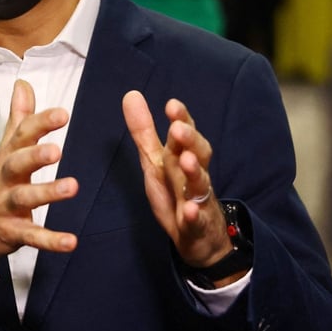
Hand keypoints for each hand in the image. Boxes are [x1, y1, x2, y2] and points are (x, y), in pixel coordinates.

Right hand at [0, 80, 79, 278]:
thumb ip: (19, 118)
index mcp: (7, 157)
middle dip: (35, 156)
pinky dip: (50, 240)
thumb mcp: (6, 149)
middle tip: (56, 149)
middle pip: (16, 164)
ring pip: (24, 199)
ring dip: (47, 193)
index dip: (40, 124)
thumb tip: (24, 84)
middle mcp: (4, 179)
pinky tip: (71, 241)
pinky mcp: (12, 232)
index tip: (62, 114)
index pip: (22, 136)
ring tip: (72, 187)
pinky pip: (32, 236)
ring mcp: (6, 206)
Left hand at [121, 91, 235, 270]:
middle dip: (189, 141)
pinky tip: (187, 210)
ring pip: (200, 184)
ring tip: (185, 160)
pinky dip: (193, 215)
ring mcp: (198, 200)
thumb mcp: (155, 161)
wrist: (198, 236)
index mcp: (182, 157)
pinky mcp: (196, 224)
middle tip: (177, 128)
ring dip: (194, 172)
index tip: (171, 104)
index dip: (181, 119)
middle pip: (198, 154)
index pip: (185, 134)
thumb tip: (131, 94)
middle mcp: (194, 175)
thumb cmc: (175, 192)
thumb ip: (144, 131)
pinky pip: (196, 220)